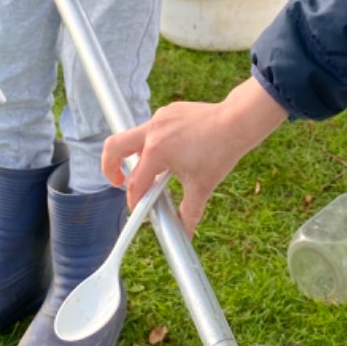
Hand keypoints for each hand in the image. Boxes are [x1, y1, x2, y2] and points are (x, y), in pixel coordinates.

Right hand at [102, 77, 287, 232]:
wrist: (238, 122)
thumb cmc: (220, 152)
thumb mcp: (202, 186)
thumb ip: (188, 213)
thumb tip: (185, 234)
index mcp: (156, 151)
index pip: (136, 182)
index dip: (134, 200)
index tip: (137, 208)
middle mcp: (152, 131)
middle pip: (114, 147)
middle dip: (109, 167)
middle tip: (117, 181)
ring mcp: (159, 118)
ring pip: (134, 138)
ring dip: (136, 155)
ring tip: (153, 170)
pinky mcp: (168, 111)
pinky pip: (152, 128)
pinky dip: (155, 142)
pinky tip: (174, 151)